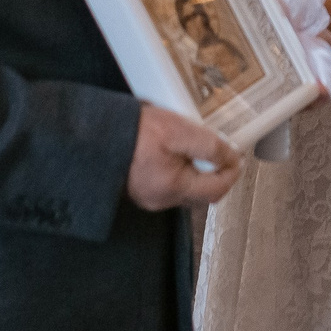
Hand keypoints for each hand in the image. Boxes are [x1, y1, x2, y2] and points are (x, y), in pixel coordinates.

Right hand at [125, 103, 242, 209]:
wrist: (95, 134)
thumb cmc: (135, 132)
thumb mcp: (178, 131)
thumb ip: (208, 147)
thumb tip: (231, 157)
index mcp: (174, 188)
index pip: (217, 190)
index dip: (231, 172)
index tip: (236, 154)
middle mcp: (162, 200)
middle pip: (202, 193)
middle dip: (215, 173)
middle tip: (218, 149)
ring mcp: (149, 196)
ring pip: (186, 189)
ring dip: (196, 171)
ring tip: (195, 146)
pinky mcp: (140, 188)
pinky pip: (169, 183)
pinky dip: (179, 170)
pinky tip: (174, 150)